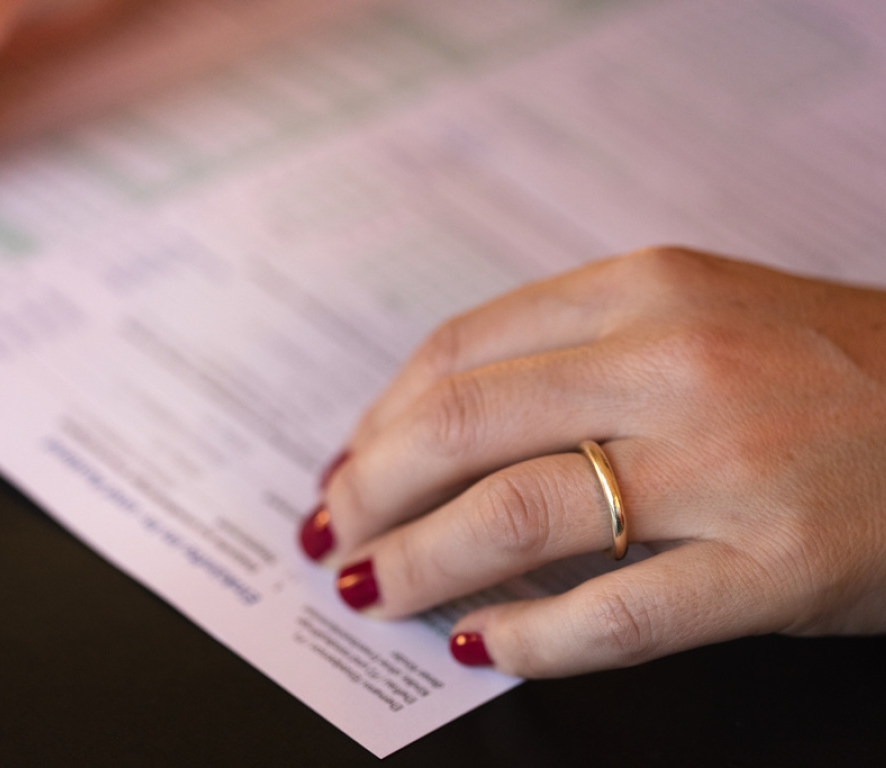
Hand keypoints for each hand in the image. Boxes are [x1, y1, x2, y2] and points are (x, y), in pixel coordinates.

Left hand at [302, 248, 885, 677]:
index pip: (459, 350)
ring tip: (373, 588)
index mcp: (644, 289)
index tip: (347, 462)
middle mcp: (673, 361)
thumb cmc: (825, 371)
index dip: (381, 416)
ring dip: (417, 562)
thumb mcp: (693, 321)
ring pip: (512, 516)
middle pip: (459, 427)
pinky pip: (610, 613)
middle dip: (370, 490)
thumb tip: (436, 432)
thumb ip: (571, 361)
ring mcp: (724, 464)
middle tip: (334, 532)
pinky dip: (526, 636)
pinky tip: (482, 642)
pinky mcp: (772, 565)